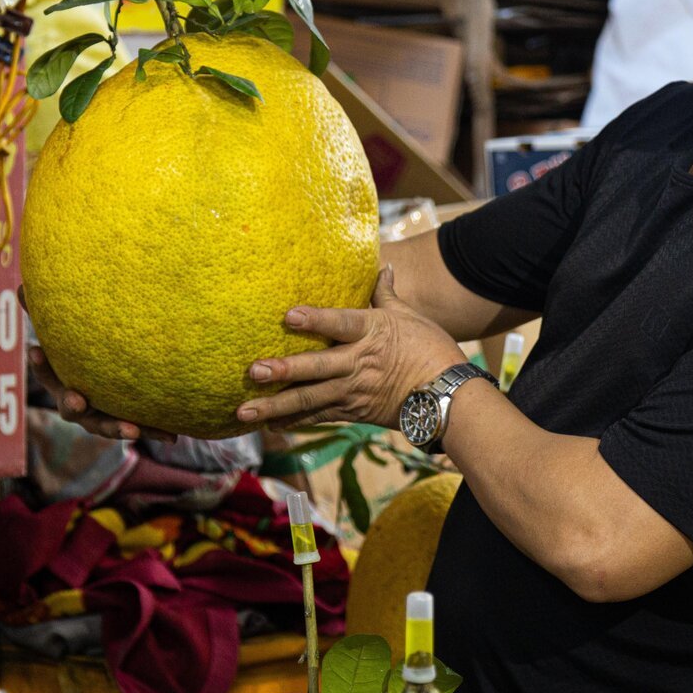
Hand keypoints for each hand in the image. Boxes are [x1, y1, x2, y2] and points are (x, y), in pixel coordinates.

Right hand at [21, 286, 174, 442]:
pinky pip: (140, 430)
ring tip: (131, 430)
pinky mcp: (127, 425)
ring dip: (116, 428)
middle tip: (77, 401)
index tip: (36, 350)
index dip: (40, 363)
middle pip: (70, 408)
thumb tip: (19, 286)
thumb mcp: (66, 337)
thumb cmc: (83, 356)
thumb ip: (46, 314)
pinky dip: (154, 432)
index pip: (46, 372)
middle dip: (71, 404)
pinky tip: (172, 436)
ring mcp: (101, 419)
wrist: (115, 390)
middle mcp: (78, 404)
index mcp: (61, 381)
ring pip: (105, 426)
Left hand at [236, 266, 466, 429]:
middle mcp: (358, 363)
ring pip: (310, 399)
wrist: (448, 396)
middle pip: (316, 367)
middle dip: (283, 370)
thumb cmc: (431, 349)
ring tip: (244, 412)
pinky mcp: (353, 412)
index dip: (315, 319)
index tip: (288, 316)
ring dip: (275, 407)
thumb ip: (386, 294)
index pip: (340, 322)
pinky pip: (319, 417)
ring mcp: (353, 391)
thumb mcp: (409, 317)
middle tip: (254, 371)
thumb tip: (383, 266)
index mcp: (372, 332)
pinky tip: (270, 426)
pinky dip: (294, 421)